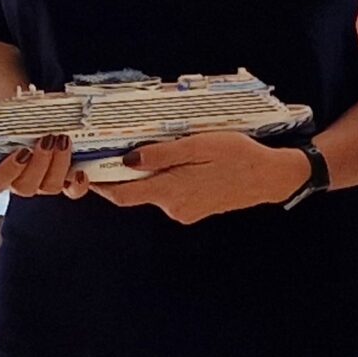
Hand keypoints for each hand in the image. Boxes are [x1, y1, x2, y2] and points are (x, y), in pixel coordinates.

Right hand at [0, 105, 87, 198]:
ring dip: (58, 165)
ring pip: (50, 186)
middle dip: (39, 164)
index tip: (21, 152)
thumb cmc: (3, 118)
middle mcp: (20, 181)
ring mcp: (42, 181)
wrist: (23, 113)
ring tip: (62, 140)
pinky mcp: (63, 177)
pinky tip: (81, 171)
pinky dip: (78, 185)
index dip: (9, 171)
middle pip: (27, 186)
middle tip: (47, 139)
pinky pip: (71, 190)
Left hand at [89, 130, 309, 224]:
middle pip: (136, 192)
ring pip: (155, 191)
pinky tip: (184, 161)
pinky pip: (172, 193)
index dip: (100, 184)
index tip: (86, 169)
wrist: (271, 177)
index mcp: (171, 190)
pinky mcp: (195, 209)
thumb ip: (161, 154)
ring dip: (151, 173)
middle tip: (119, 146)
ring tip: (162, 147)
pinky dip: (169, 178)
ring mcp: (185, 211)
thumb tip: (127, 160)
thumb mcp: (199, 145)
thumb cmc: (238, 155)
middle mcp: (174, 207)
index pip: (121, 195)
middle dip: (125, 173)